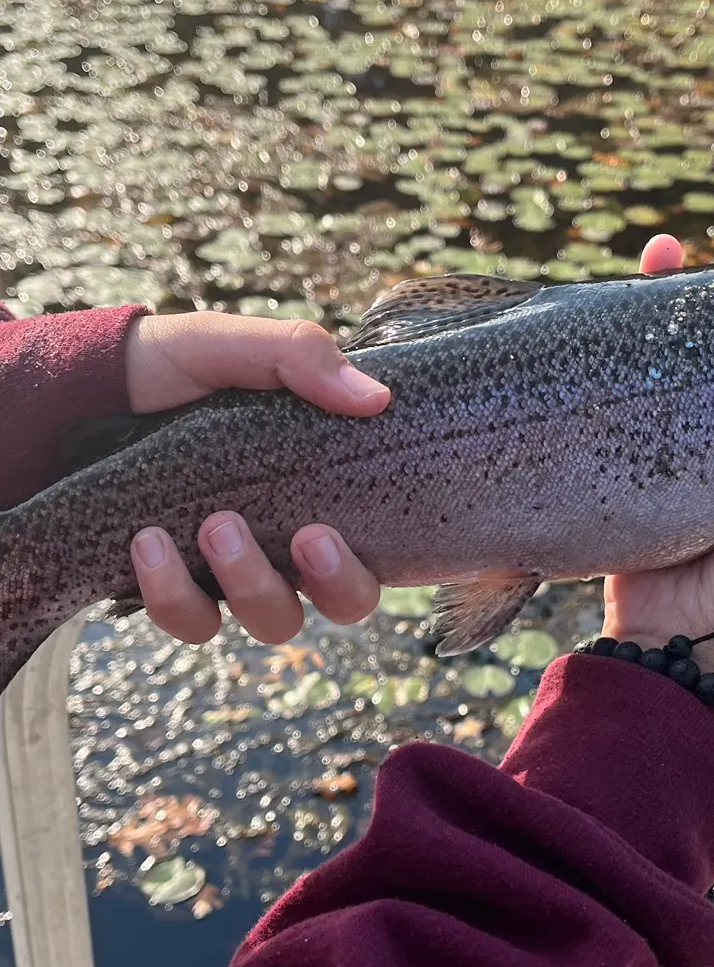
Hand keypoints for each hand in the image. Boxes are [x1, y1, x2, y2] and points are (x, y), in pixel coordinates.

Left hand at [124, 313, 390, 645]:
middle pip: (346, 604)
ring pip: (274, 619)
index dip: (365, 567)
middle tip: (305, 537)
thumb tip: (376, 399)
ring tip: (216, 525)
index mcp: (324, 495)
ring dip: (252, 584)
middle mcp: (292, 545)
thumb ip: (303, 357)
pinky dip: (173, 592)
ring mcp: (236, 572)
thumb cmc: (179, 367)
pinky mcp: (177, 586)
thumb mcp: (238, 346)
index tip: (326, 532)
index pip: (376, 556)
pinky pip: (191, 620)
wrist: (85, 387)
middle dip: (333, 583)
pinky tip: (149, 542)